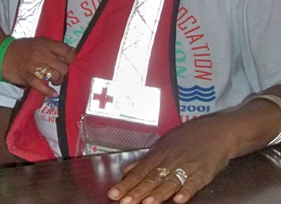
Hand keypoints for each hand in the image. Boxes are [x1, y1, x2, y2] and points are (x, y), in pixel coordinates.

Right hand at [1, 36, 75, 97]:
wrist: (2, 52)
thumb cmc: (22, 48)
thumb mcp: (39, 42)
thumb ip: (54, 47)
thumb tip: (72, 51)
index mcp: (45, 43)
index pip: (65, 50)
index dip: (70, 58)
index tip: (68, 62)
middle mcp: (41, 53)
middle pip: (63, 66)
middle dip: (63, 72)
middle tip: (58, 73)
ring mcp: (34, 65)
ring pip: (54, 76)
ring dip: (56, 81)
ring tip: (52, 80)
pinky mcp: (26, 75)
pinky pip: (40, 85)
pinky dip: (48, 91)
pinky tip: (52, 93)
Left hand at [107, 115, 234, 203]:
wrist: (216, 132)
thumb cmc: (189, 139)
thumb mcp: (164, 146)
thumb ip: (145, 161)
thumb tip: (125, 170)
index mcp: (160, 154)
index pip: (140, 171)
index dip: (127, 183)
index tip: (113, 194)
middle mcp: (171, 159)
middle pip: (152, 177)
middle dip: (137, 191)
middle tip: (123, 202)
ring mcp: (187, 165)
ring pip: (170, 181)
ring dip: (159, 193)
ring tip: (147, 203)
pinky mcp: (203, 171)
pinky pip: (194, 182)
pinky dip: (186, 190)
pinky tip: (179, 200)